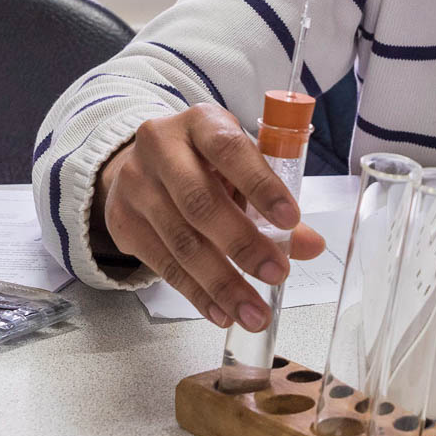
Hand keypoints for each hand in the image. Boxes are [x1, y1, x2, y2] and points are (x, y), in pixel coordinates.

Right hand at [90, 103, 325, 331]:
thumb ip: (275, 202)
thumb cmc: (206, 163)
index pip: (229, 149)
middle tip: (277, 273)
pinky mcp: (123, 223)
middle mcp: (160, 148)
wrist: (141, 165)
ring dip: (222, 283)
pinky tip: (222, 311)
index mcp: (200, 123)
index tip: (291, 219)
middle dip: (242, 243)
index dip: (260, 185)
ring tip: (254, 312)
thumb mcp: (241, 167)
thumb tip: (312, 245)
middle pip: (200, 202)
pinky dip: (197, 293)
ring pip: (181, 241)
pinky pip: (163, 265)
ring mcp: (136, 186)